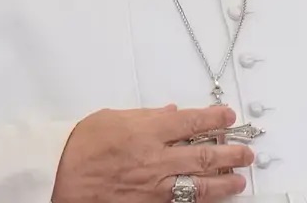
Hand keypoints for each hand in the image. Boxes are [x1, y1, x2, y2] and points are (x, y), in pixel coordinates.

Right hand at [52, 105, 253, 201]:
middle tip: (247, 151)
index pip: (193, 122)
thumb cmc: (80, 147)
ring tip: (240, 180)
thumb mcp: (112, 118)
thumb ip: (146, 115)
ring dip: (224, 182)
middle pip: (205, 155)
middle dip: (231, 152)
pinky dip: (200, 201)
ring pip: (200, 185)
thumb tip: (171, 113)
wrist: (59, 179)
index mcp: (149, 131)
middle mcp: (157, 159)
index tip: (229, 116)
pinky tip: (211, 199)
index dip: (215, 118)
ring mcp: (155, 187)